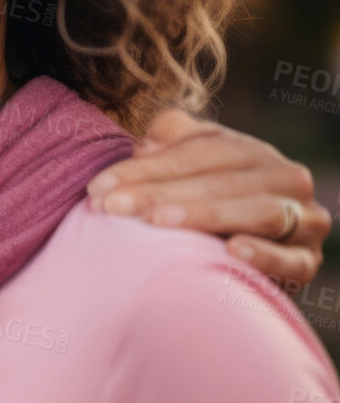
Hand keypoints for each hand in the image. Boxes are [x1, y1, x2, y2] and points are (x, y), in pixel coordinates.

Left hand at [86, 108, 329, 288]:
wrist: (249, 254)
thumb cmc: (201, 203)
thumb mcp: (187, 163)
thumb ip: (170, 140)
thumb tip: (147, 143)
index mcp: (252, 152)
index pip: (198, 153)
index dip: (145, 168)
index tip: (96, 188)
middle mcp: (285, 179)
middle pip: (221, 181)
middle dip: (160, 193)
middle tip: (112, 207)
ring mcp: (304, 220)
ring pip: (258, 212)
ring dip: (205, 216)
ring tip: (157, 221)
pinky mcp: (307, 262)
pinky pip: (293, 260)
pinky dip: (266, 255)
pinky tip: (232, 250)